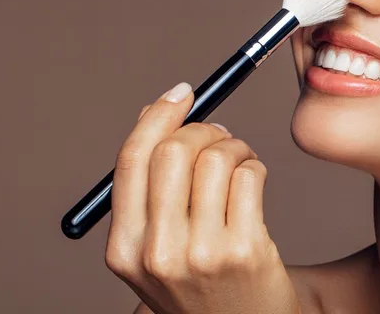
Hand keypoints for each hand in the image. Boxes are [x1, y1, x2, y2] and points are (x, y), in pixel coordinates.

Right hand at [105, 82, 300, 313]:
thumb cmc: (203, 284)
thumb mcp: (158, 247)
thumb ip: (150, 188)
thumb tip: (155, 112)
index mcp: (124, 249)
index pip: (132, 160)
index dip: (158, 117)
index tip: (181, 94)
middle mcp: (156, 253)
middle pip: (173, 151)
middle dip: (202, 128)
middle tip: (219, 135)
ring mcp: (201, 254)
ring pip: (216, 158)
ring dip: (235, 146)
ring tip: (241, 162)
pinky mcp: (244, 251)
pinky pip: (250, 176)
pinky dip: (256, 166)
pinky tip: (254, 182)